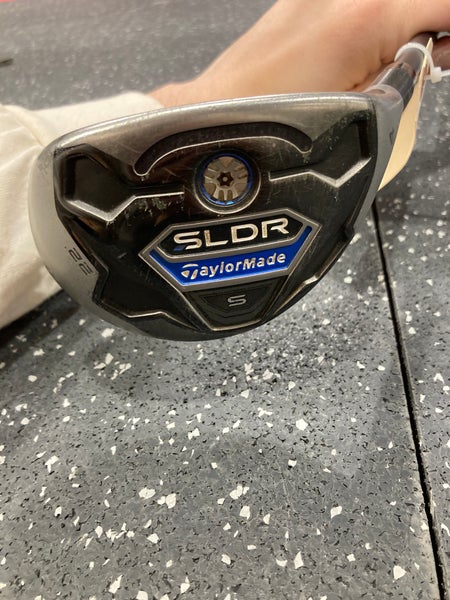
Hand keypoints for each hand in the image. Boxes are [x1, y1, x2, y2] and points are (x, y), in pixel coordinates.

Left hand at [152, 0, 449, 105]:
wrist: (212, 121)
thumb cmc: (278, 129)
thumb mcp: (364, 114)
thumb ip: (407, 78)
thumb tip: (428, 57)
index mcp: (369, 15)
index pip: (444, 4)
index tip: (445, 58)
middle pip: (414, 0)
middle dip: (429, 28)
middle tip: (427, 65)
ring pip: (382, 3)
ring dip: (398, 26)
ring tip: (391, 66)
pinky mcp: (296, 3)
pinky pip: (351, 6)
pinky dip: (369, 23)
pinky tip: (357, 57)